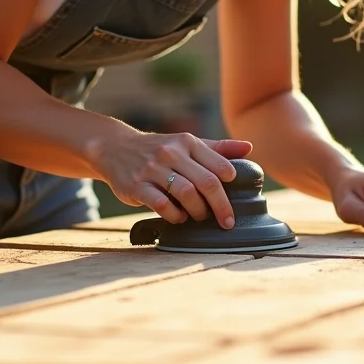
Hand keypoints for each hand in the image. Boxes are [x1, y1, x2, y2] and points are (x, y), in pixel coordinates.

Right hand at [89, 130, 251, 228]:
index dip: (231, 183)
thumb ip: (218, 148)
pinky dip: (174, 215)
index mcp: (187, 142)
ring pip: (186, 193)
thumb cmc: (159, 148)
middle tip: (227, 221)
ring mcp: (152, 170)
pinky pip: (160, 204)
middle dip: (221, 205)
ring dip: (198, 210)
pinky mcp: (136, 186)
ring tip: (200, 217)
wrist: (115, 148)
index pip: (218, 165)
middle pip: (206, 182)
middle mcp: (171, 153)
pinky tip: (178, 218)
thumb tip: (249, 148)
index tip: (236, 197)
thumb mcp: (187, 143)